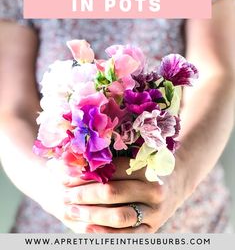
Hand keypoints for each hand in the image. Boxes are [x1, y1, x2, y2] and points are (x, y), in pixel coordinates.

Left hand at [63, 154, 191, 232]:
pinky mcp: (151, 229)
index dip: (86, 173)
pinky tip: (87, 229)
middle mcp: (153, 190)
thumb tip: (76, 162)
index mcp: (148, 168)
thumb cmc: (149, 166)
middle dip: (84, 194)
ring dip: (91, 214)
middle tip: (64, 194)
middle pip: (112, 193)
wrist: (176, 184)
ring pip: (118, 216)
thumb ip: (112, 160)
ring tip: (71, 210)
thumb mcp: (136, 157)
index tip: (65, 174)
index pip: (111, 171)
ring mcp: (154, 212)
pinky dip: (105, 234)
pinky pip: (126, 235)